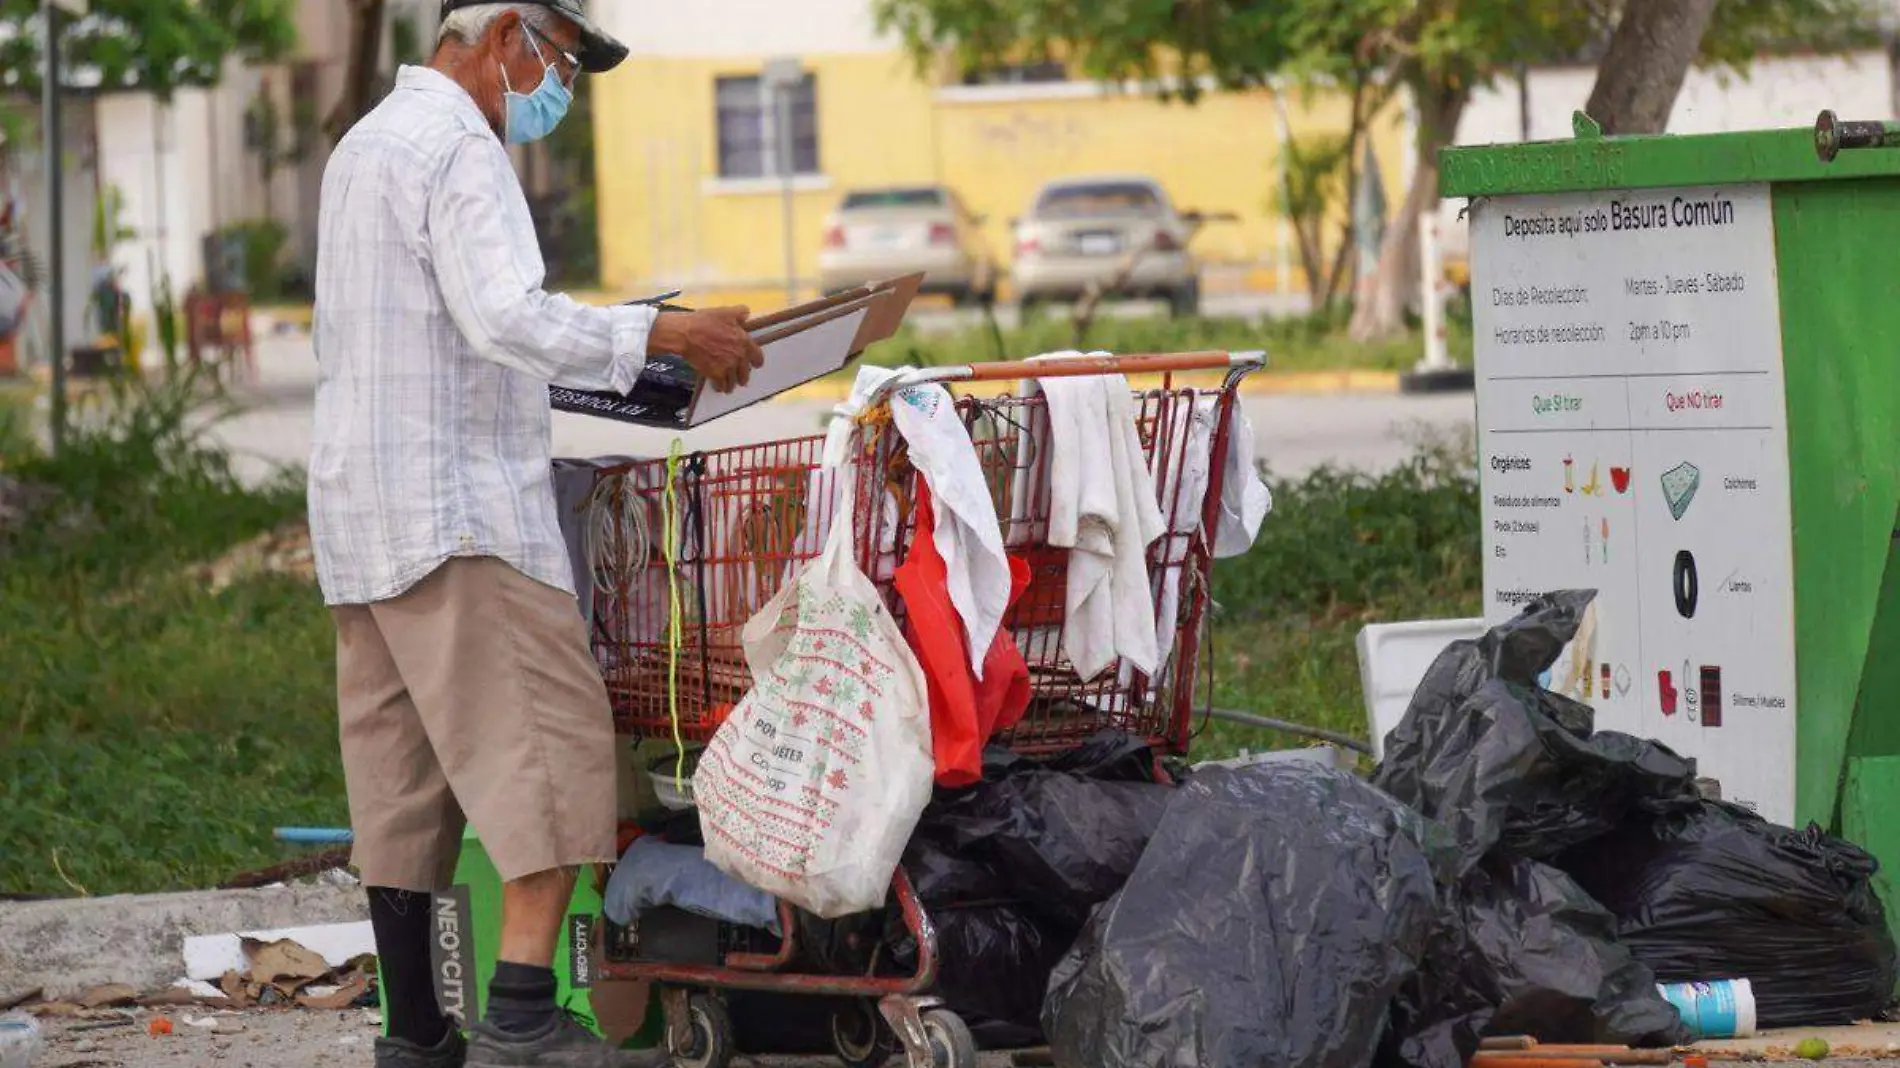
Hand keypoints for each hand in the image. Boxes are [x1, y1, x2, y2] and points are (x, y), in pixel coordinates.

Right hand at [649, 307, 764, 393]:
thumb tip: (747, 314)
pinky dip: (720, 387)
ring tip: (728, 385)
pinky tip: (718, 386)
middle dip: (742, 376)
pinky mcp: (715, 374)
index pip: (758, 358)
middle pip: (745, 374)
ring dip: (731, 384)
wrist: (686, 334)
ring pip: (733, 382)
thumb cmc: (704, 321)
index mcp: (744, 342)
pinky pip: (721, 386)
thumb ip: (740, 313)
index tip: (755, 365)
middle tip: (739, 377)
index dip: (756, 362)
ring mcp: (727, 367)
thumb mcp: (725, 312)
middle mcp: (738, 356)